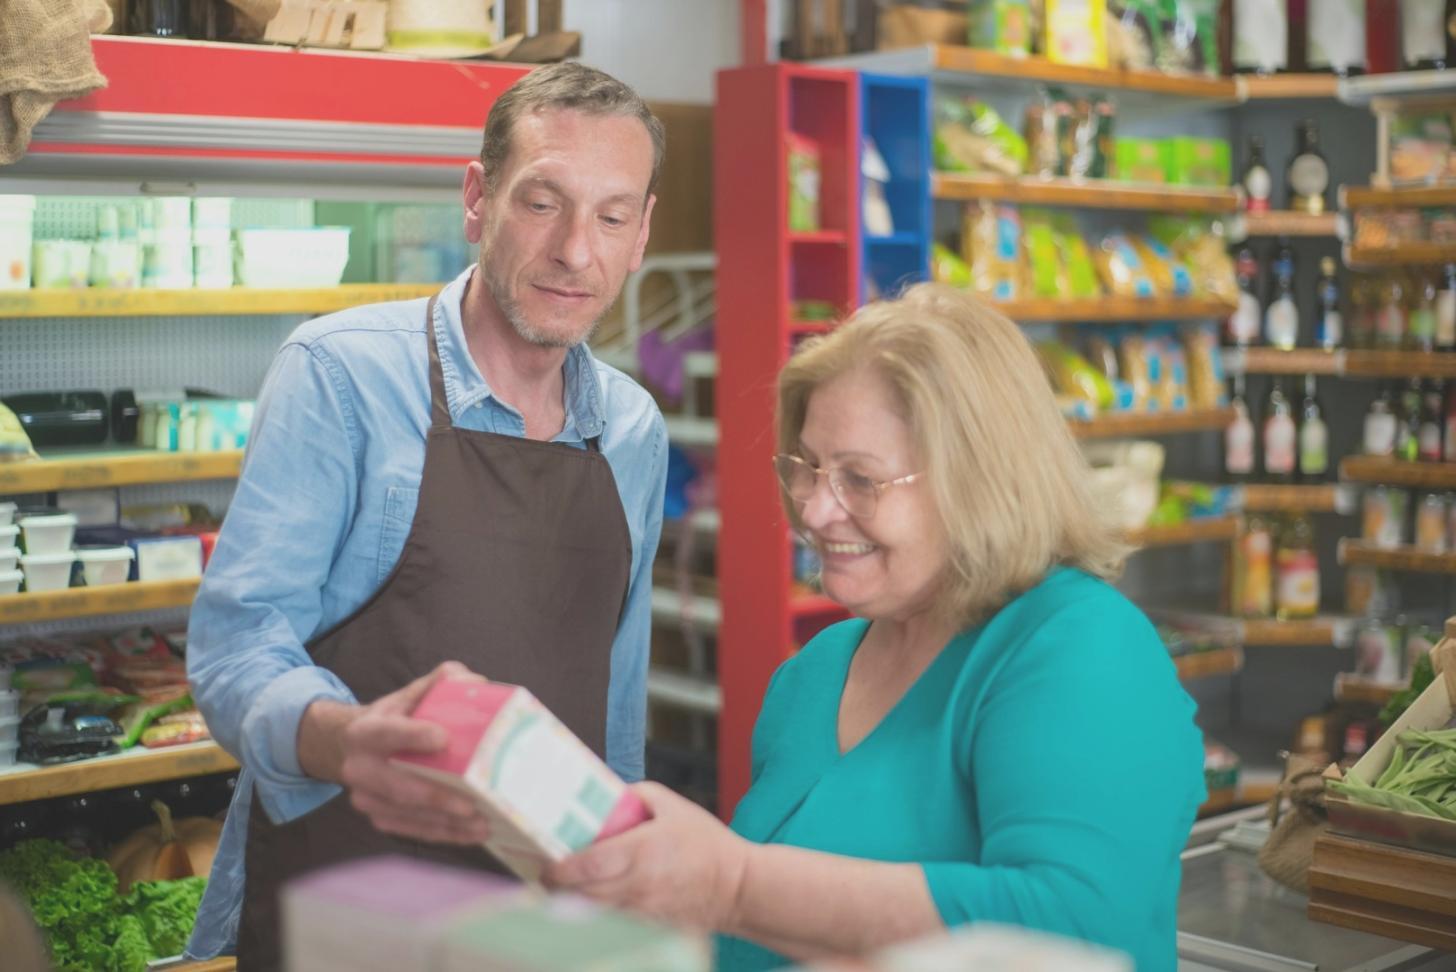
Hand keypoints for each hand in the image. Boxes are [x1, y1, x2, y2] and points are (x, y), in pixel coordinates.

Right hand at [300, 661, 491, 844]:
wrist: (356, 747)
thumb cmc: (394, 718)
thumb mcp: (408, 695)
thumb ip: (439, 683)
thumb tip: (475, 682)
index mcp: (365, 732)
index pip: (387, 734)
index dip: (412, 736)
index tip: (442, 739)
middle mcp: (358, 768)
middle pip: (397, 786)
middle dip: (436, 797)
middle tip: (471, 805)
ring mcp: (366, 798)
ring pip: (407, 814)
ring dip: (446, 823)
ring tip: (482, 824)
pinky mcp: (378, 817)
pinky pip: (411, 830)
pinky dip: (442, 834)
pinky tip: (470, 834)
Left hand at [543, 782, 749, 931]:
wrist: (738, 887)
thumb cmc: (707, 844)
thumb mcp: (673, 805)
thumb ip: (636, 795)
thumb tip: (607, 795)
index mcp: (642, 851)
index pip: (588, 865)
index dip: (560, 868)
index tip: (545, 863)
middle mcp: (638, 884)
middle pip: (582, 894)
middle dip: (558, 888)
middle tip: (546, 876)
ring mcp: (643, 911)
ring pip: (593, 913)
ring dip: (574, 903)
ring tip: (564, 888)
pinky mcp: (648, 927)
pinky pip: (613, 922)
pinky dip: (598, 913)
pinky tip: (593, 901)